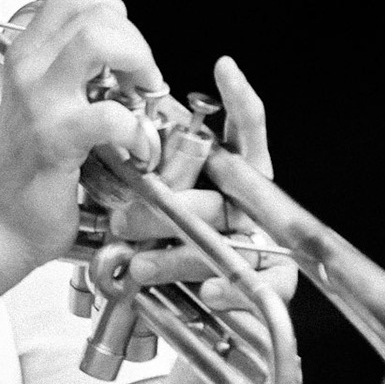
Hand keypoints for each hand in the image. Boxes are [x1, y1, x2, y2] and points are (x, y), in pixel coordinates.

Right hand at [0, 0, 166, 268]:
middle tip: (141, 83)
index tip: (125, 53)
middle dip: (136, 42)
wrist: (2, 226)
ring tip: (141, 99)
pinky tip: (138, 150)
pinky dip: (138, 131)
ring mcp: (39, 100)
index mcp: (26, 55)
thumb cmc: (29, 172)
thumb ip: (75, 75)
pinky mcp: (55, 137)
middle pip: (95, 11)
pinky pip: (111, 114)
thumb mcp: (44, 105)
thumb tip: (128, 61)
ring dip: (137, 64)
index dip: (115, 13)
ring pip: (99, 39)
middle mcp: (28, 68)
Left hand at [110, 58, 299, 313]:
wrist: (198, 314)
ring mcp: (267, 240)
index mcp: (235, 175)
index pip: (244, 130)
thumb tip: (108, 139)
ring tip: (139, 267)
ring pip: (229, 239)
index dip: (239, 100)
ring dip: (179, 255)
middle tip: (123, 219)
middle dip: (169, 207)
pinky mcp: (276, 280)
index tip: (224, 69)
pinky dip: (230, 288)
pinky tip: (209, 292)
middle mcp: (254, 202)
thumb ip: (146, 178)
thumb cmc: (174, 251)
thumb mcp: (157, 209)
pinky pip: (260, 281)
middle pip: (219, 192)